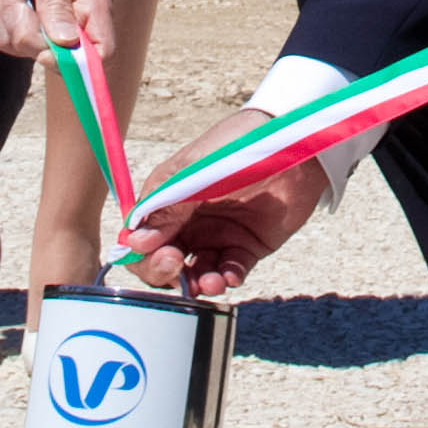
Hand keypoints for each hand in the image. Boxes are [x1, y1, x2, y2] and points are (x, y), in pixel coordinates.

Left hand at [0, 0, 116, 64]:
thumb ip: (56, 4)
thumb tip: (65, 43)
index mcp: (93, 9)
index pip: (101, 53)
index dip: (75, 61)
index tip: (44, 46)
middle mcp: (74, 26)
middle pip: (50, 56)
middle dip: (23, 25)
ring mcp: (48, 31)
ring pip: (20, 48)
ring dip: (6, 13)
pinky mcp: (25, 29)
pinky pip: (4, 39)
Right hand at [117, 105, 327, 297]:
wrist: (292, 143)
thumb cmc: (236, 146)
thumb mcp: (193, 172)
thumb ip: (164, 207)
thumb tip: (135, 242)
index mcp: (168, 200)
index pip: (142, 239)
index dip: (143, 256)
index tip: (162, 256)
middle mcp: (188, 221)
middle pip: (165, 262)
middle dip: (167, 274)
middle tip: (179, 270)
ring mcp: (218, 234)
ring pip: (197, 273)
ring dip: (198, 283)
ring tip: (212, 281)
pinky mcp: (247, 245)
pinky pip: (230, 271)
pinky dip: (227, 278)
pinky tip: (231, 275)